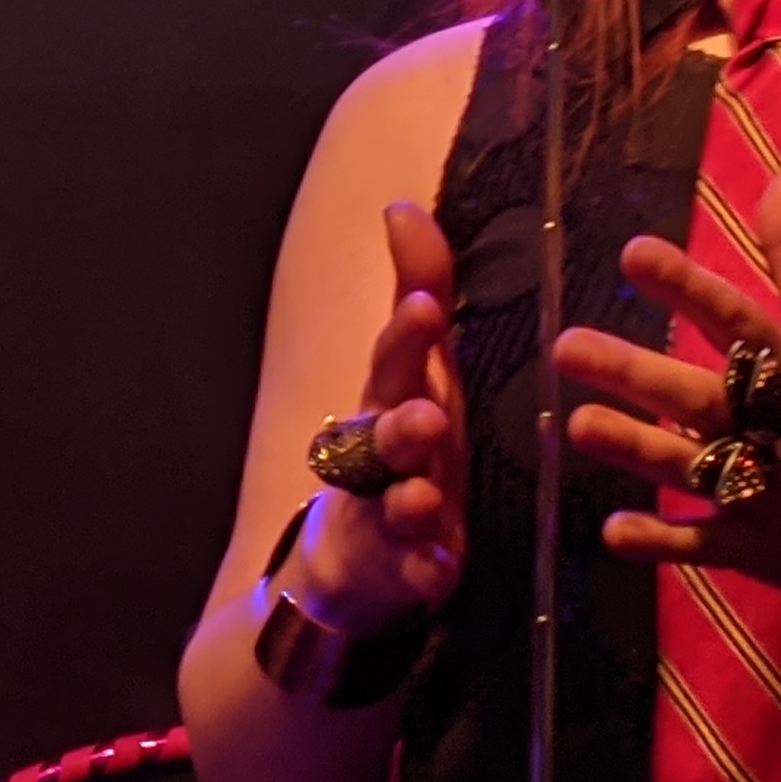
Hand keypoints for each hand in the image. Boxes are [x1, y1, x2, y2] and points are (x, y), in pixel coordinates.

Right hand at [285, 201, 471, 638]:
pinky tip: (433, 575)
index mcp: (388, 403)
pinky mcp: (398, 575)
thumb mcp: (415, 372)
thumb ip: (417, 290)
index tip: (424, 306)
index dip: (407, 339)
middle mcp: (377, 459)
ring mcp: (382, 519)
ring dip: (406, 501)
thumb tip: (402, 205)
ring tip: (421, 499)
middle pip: (380, 437)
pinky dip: (418, 575)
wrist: (346, 564)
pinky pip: (409, 577)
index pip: (393, 364)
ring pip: (390, 508)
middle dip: (399, 425)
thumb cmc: (396, 448)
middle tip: (425, 414)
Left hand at [552, 157, 780, 597]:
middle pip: (698, 394)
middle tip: (567, 345)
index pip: (736, 319)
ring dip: (635, 449)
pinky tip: (613, 531)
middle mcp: (774, 426)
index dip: (687, 287)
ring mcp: (763, 491)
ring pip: (690, 467)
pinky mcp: (755, 546)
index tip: (634, 255)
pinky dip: (661, 542)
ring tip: (578, 426)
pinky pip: (702, 545)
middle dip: (635, 372)